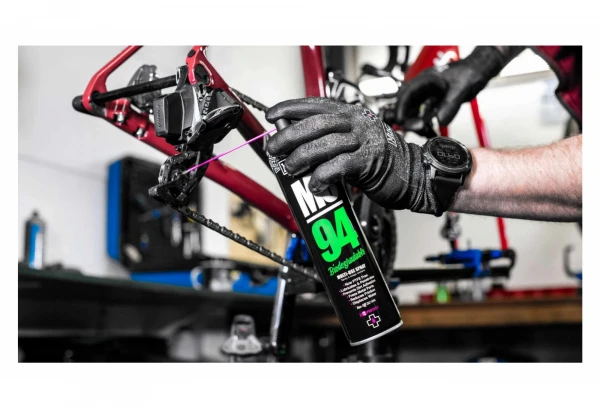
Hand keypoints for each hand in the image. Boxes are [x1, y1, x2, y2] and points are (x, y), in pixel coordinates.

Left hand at [265, 97, 443, 215]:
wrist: (413, 173)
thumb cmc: (380, 159)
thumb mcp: (353, 141)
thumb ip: (328, 140)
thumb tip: (295, 147)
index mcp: (350, 114)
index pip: (315, 105)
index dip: (290, 107)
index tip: (272, 114)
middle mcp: (356, 123)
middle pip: (315, 124)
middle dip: (289, 135)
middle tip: (274, 148)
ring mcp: (363, 141)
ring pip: (323, 144)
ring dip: (301, 158)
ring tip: (289, 168)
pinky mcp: (368, 162)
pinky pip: (338, 167)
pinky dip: (321, 177)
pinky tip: (314, 185)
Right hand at [395, 46, 516, 135]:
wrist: (479, 69)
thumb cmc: (471, 72)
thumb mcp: (462, 89)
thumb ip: (451, 104)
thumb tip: (441, 120)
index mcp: (427, 79)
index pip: (407, 93)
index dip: (401, 107)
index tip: (401, 120)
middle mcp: (424, 86)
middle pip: (407, 102)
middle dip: (406, 116)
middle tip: (415, 128)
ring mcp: (429, 93)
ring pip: (414, 109)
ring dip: (414, 120)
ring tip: (421, 129)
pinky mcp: (434, 101)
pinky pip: (423, 112)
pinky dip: (422, 120)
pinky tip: (427, 128)